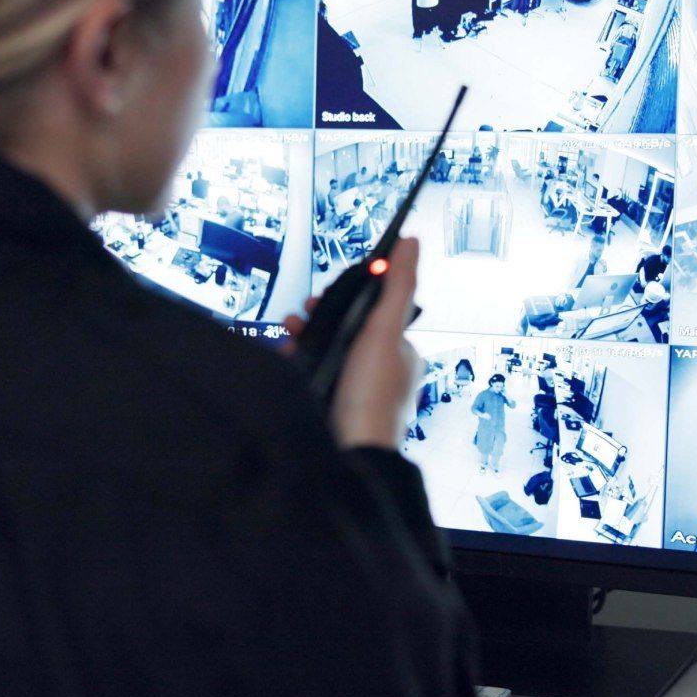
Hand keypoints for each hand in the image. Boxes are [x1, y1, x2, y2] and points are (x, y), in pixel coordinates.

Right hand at [282, 238, 423, 449]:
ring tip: (289, 332)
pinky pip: (313, 376)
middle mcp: (381, 372)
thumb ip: (397, 286)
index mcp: (400, 353)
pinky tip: (285, 359)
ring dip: (305, 337)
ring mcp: (357, 391)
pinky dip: (297, 364)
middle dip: (320, 317)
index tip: (324, 295)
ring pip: (328, 351)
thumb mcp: (384, 331)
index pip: (374, 311)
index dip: (348, 297)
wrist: (349, 454)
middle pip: (347, 330)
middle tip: (300, 314)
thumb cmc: (372, 398)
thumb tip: (411, 243)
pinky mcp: (334, 406)